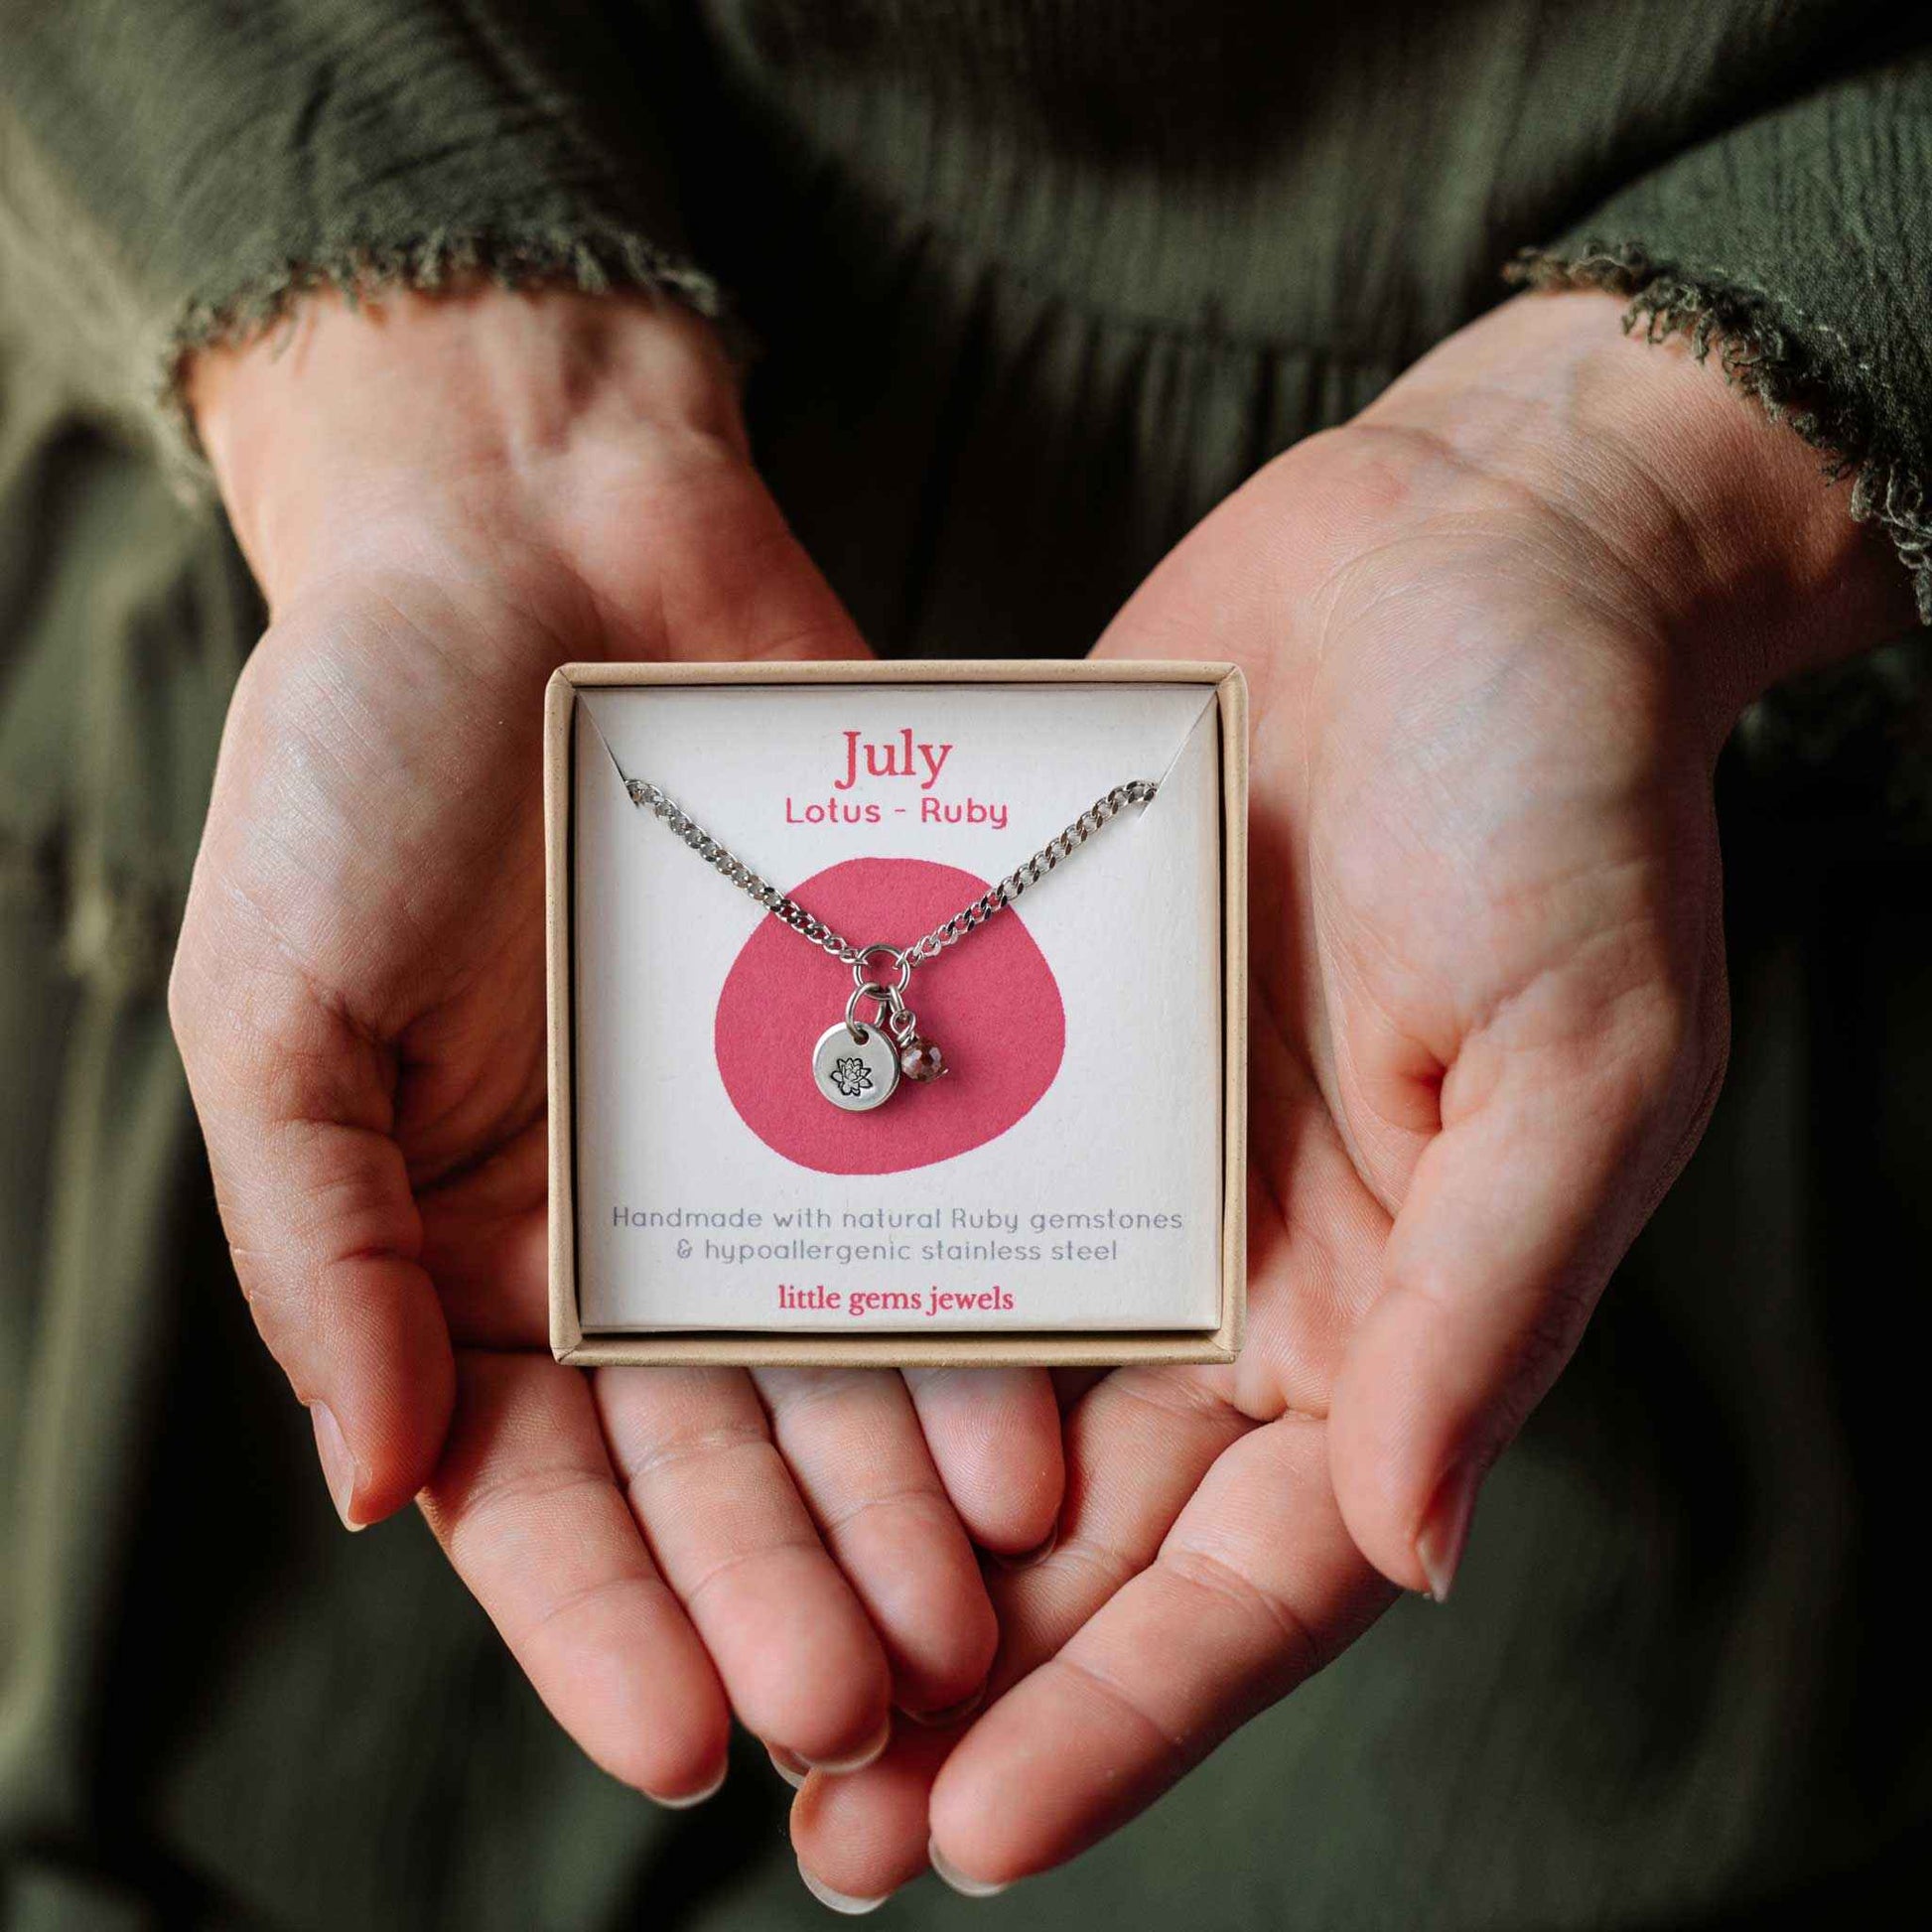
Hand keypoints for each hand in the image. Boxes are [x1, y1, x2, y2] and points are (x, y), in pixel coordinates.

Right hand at [169, 287, 1062, 1801]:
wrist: (536, 535)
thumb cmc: (362, 757)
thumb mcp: (277, 1004)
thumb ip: (320, 1243)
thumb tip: (370, 1484)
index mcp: (465, 1251)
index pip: (532, 1490)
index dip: (604, 1621)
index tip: (685, 1739)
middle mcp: (628, 1234)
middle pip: (713, 1461)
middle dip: (786, 1590)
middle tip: (869, 1710)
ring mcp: (765, 1152)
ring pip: (842, 1370)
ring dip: (900, 1505)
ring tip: (975, 1615)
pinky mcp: (885, 1059)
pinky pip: (938, 1216)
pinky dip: (978, 1331)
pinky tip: (1035, 1432)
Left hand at [788, 289, 1913, 1897]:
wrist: (1458, 560)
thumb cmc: (1560, 795)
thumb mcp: (1574, 1051)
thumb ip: (1488, 1301)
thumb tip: (1410, 1545)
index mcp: (1390, 1314)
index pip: (1252, 1575)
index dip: (1124, 1714)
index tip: (971, 1831)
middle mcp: (1249, 1275)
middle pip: (1094, 1538)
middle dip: (964, 1683)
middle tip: (811, 1820)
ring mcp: (1131, 1169)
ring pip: (987, 1403)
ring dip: (872, 1539)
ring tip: (736, 1660)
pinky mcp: (1039, 1051)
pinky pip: (931, 1205)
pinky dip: (845, 1314)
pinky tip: (721, 1399)